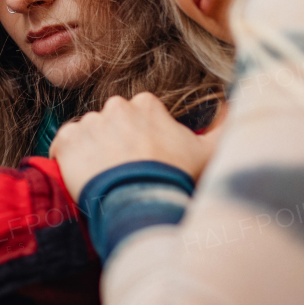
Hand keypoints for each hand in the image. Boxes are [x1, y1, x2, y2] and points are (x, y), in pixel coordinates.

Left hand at [50, 93, 225, 202]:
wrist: (142, 200)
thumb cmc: (176, 176)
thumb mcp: (210, 151)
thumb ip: (226, 126)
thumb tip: (242, 105)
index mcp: (145, 104)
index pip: (136, 113)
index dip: (139, 136)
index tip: (143, 156)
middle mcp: (115, 107)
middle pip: (110, 122)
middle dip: (114, 142)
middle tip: (123, 170)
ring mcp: (89, 123)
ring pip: (87, 133)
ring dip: (92, 151)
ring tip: (104, 178)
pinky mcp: (67, 141)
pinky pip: (61, 144)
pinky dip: (66, 157)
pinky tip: (79, 175)